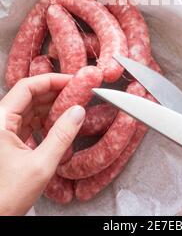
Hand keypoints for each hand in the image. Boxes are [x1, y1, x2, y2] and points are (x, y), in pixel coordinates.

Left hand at [0, 74, 85, 215]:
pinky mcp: (6, 142)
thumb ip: (62, 136)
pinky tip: (58, 125)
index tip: (71, 80)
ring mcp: (1, 131)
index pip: (27, 87)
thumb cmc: (5, 197)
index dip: (51, 80)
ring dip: (50, 108)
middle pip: (28, 96)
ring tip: (71, 108)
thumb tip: (78, 112)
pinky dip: (44, 121)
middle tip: (76, 92)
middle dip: (53, 93)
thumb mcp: (40, 165)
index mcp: (0, 120)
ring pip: (29, 109)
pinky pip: (27, 123)